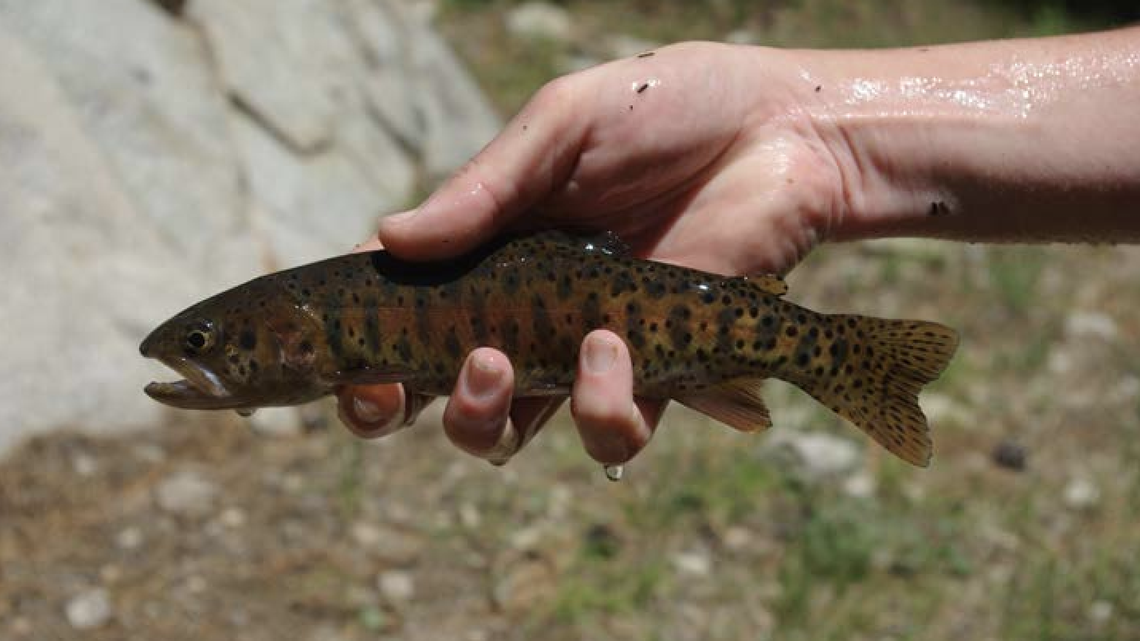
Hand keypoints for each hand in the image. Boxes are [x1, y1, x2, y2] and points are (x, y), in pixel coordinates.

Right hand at [338, 42, 844, 465]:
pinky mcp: (654, 372)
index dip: (361, 357)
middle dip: (400, 409)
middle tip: (408, 381)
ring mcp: (584, 349)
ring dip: (486, 419)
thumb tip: (388, 239)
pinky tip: (609, 349)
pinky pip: (612, 430)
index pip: (401, 317)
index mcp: (487, 251)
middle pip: (438, 395)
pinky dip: (600, 409)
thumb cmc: (666, 109)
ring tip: (505, 361)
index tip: (349, 364)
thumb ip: (482, 189)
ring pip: (511, 434)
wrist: (781, 130)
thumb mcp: (561, 126)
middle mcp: (524, 311)